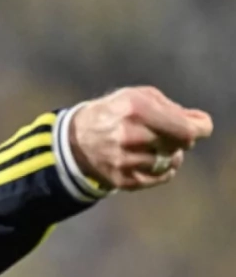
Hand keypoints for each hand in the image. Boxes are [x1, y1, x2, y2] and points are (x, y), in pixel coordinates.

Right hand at [69, 86, 212, 190]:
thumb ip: (172, 108)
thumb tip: (202, 123)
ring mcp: (125, 160)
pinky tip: (150, 160)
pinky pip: (160, 178)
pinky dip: (162, 169)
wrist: (75, 140)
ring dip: (170, 155)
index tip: (201, 126)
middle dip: (180, 138)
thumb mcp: (138, 97)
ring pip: (172, 162)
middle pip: (181, 144)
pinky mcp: (122, 179)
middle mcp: (130, 135)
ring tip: (155, 147)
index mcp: (135, 109)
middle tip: (168, 134)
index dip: (200, 128)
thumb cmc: (114, 113)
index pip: (186, 129)